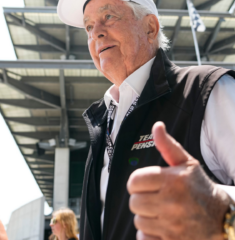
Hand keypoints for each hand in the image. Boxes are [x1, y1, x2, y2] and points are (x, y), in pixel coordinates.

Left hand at [127, 122, 229, 239]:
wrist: (222, 218)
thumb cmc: (199, 187)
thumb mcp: (186, 163)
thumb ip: (167, 145)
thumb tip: (157, 126)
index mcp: (172, 180)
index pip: (134, 181)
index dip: (137, 182)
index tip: (145, 183)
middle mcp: (171, 203)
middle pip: (134, 202)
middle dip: (141, 198)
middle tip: (154, 197)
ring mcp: (173, 226)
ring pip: (139, 221)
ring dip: (146, 216)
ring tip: (160, 211)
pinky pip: (144, 239)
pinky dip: (148, 234)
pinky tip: (160, 226)